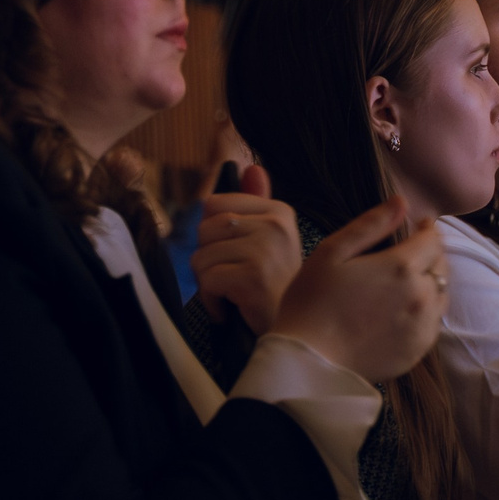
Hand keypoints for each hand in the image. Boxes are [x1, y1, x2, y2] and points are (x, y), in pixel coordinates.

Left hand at [192, 163, 302, 332]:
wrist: (297, 332)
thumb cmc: (277, 288)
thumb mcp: (271, 239)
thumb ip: (256, 204)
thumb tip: (251, 167)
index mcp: (279, 211)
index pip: (213, 204)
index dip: (213, 234)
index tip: (236, 254)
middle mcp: (275, 225)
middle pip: (203, 229)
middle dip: (209, 258)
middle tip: (235, 277)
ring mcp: (266, 250)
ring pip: (201, 257)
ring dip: (209, 283)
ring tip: (235, 293)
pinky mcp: (253, 277)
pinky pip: (207, 281)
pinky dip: (211, 302)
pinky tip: (232, 308)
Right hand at [270, 195, 446, 378]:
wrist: (308, 362)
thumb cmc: (311, 303)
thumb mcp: (332, 252)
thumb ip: (370, 224)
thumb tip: (401, 201)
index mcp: (401, 267)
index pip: (432, 240)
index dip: (427, 229)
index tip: (420, 225)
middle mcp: (421, 296)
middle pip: (441, 266)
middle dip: (431, 253)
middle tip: (413, 251)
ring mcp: (423, 326)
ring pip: (441, 294)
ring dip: (431, 282)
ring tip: (408, 280)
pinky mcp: (419, 350)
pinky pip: (433, 322)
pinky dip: (425, 310)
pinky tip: (403, 310)